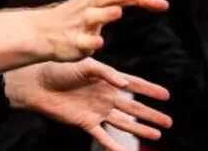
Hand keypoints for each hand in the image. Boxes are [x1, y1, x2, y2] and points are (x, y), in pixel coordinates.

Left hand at [7, 58, 171, 150]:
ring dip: (140, 129)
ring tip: (157, 135)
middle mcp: (105, 96)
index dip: (150, 90)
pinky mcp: (86, 123)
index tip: (166, 95)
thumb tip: (125, 85)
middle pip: (134, 108)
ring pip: (124, 123)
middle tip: (169, 122)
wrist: (38, 83)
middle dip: (151, 114)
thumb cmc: (60, 68)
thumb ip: (107, 73)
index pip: (134, 85)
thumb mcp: (86, 65)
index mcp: (107, 79)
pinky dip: (114, 146)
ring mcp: (97, 111)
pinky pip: (103, 137)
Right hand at [42, 0, 167, 60]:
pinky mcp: (74, 43)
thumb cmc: (81, 14)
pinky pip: (82, 42)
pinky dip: (90, 42)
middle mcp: (87, 5)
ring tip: (118, 12)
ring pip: (92, 16)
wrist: (44, 32)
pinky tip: (100, 43)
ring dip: (105, 13)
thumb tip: (163, 3)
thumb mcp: (103, 1)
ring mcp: (79, 24)